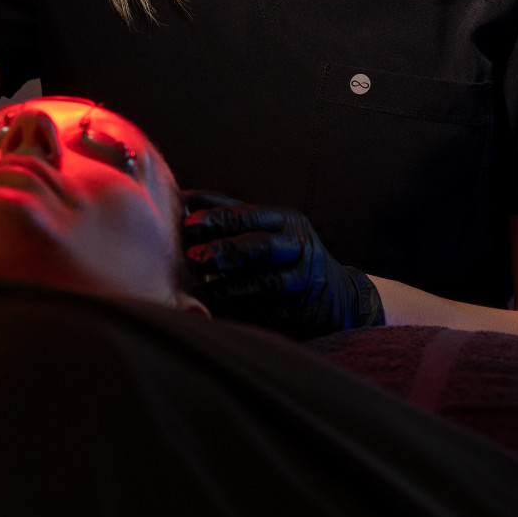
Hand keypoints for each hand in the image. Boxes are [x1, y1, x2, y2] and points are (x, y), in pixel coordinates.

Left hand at [181, 191, 383, 338]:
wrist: (336, 296)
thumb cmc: (286, 258)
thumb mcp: (268, 231)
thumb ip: (231, 219)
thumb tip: (181, 204)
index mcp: (284, 221)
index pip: (247, 215)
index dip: (216, 218)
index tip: (187, 224)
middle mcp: (297, 245)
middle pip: (260, 246)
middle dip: (225, 250)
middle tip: (194, 257)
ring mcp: (302, 278)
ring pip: (265, 282)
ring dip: (229, 287)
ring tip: (199, 292)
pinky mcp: (301, 308)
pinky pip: (267, 311)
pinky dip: (241, 312)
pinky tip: (218, 313)